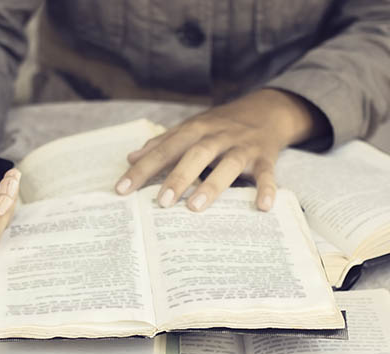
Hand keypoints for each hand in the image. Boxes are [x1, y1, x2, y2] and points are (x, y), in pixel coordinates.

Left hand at [115, 88, 327, 210]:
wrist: (266, 110)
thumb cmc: (219, 125)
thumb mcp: (190, 129)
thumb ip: (161, 144)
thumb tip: (131, 157)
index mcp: (194, 130)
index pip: (164, 150)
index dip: (142, 169)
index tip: (122, 189)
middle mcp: (217, 136)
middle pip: (195, 154)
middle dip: (178, 177)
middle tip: (162, 202)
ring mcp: (242, 146)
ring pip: (228, 164)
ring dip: (213, 185)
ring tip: (195, 207)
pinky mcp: (265, 157)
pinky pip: (268, 173)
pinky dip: (267, 189)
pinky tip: (262, 207)